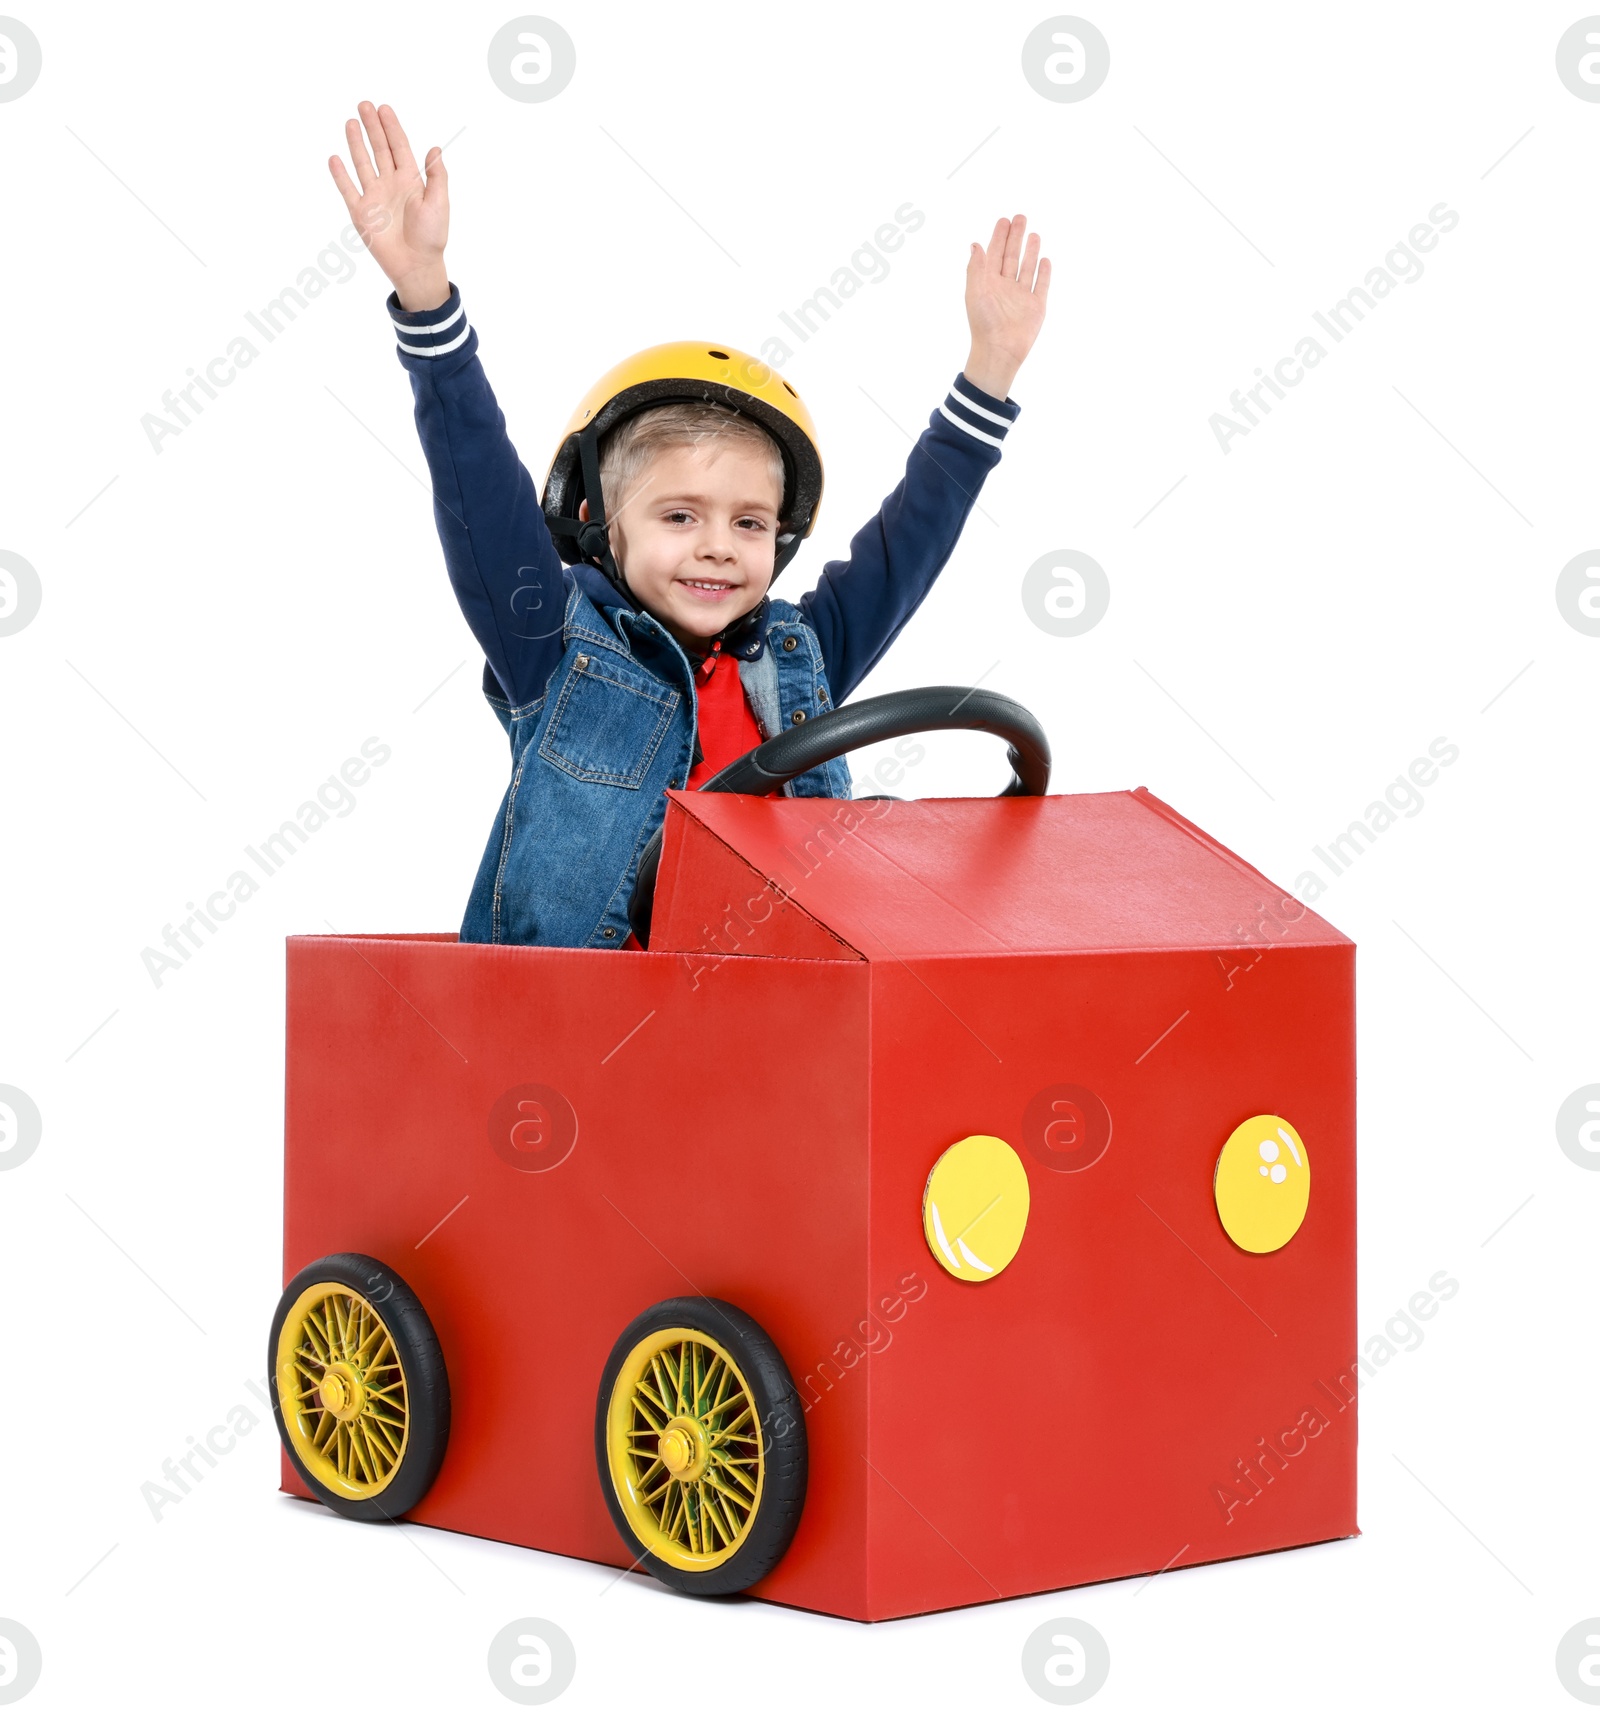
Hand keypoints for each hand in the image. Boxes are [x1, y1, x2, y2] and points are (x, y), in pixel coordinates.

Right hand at [329, 102, 450, 311]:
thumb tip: (434, 148)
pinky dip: (340, 175)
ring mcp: (374, 197)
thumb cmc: (431, 237)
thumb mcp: (439, 203)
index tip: (384, 109)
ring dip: (356, 143)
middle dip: (372, 127)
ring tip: (350, 122)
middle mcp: (391, 184)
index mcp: (411, 181)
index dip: (392, 128)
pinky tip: (335, 158)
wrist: (416, 265)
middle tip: (364, 105)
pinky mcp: (360, 213)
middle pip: (379, 149)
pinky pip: (347, 189)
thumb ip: (437, 176)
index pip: (399, 147)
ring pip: (363, 163)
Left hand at [962, 214, 1049, 399]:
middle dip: (1016, 237)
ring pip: (1027, 268)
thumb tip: (976, 244)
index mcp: (989, 283)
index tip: (1004, 220)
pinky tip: (1045, 260)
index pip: (995, 254)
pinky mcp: (1035, 307)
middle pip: (1012, 256)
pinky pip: (1041, 286)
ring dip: (1030, 251)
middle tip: (1020, 217)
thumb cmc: (984, 323)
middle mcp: (1005, 287)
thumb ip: (976, 268)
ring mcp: (1021, 297)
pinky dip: (1043, 273)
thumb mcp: (975, 292)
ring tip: (1034, 234)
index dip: (999, 237)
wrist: (1000, 350)